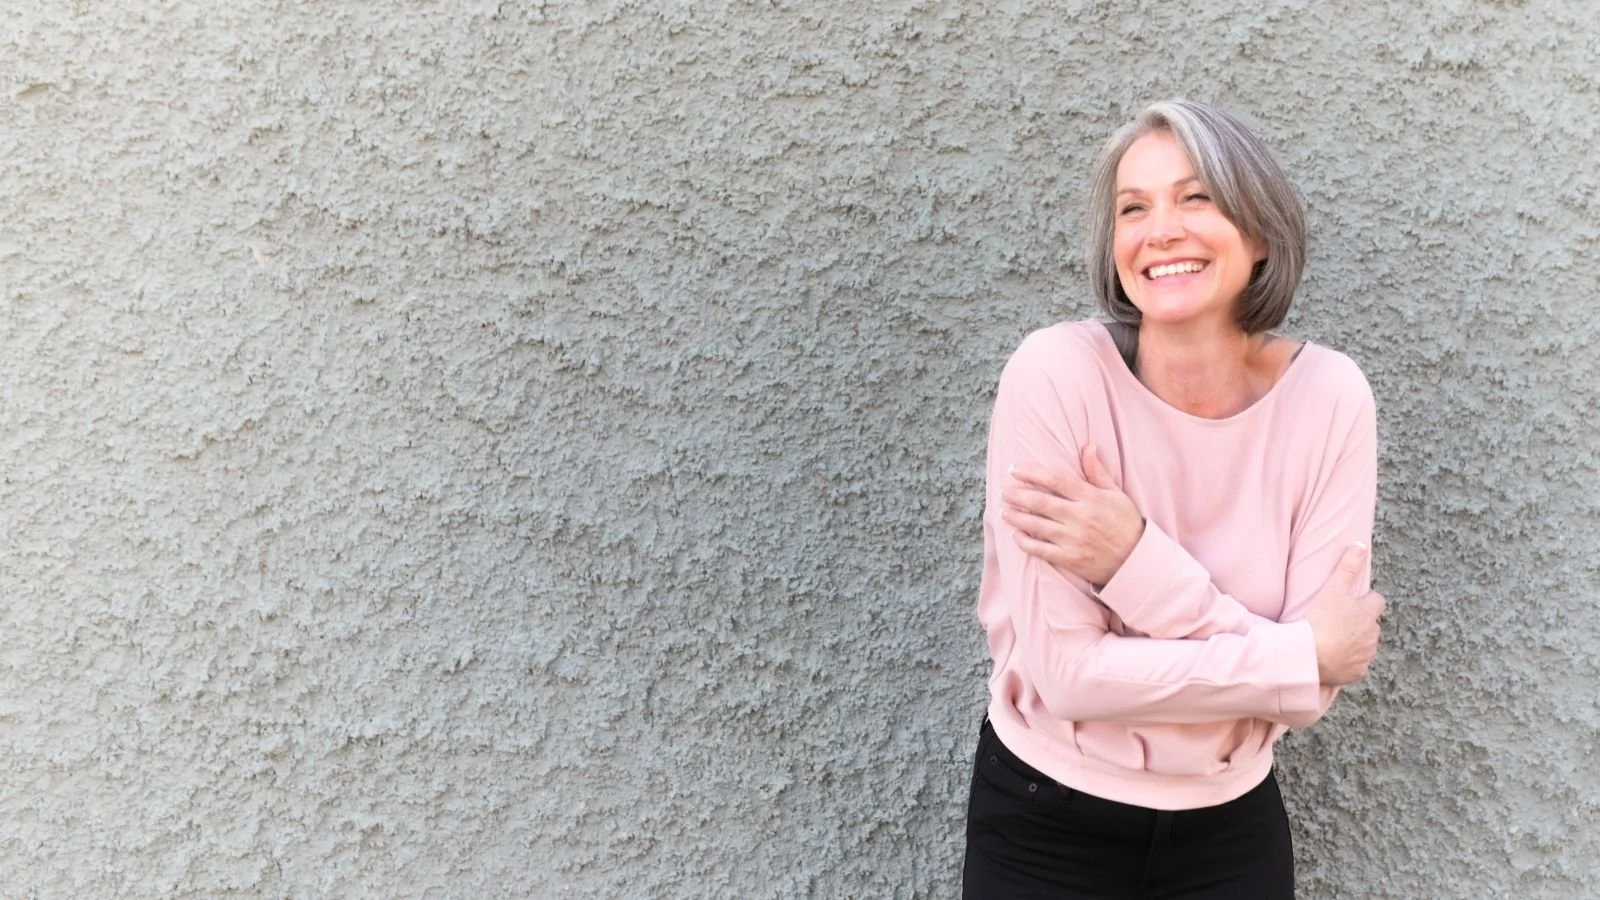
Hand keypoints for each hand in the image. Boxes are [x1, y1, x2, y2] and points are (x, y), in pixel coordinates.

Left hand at [1001, 443, 1144, 586]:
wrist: (1136, 560)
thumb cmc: (1125, 523)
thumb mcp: (1116, 494)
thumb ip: (1097, 471)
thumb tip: (1088, 446)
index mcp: (1091, 498)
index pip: (1056, 479)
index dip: (1031, 472)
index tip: (1014, 468)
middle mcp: (1080, 518)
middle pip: (1040, 502)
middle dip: (1017, 494)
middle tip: (1004, 490)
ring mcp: (1073, 540)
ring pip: (1036, 525)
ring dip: (1016, 517)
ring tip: (1004, 510)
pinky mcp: (1069, 559)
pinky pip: (1040, 550)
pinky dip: (1024, 542)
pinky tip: (1015, 534)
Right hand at [1303, 544, 1385, 686]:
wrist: (1310, 656)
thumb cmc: (1321, 621)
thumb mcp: (1333, 589)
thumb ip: (1348, 567)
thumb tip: (1360, 545)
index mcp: (1369, 613)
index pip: (1377, 601)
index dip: (1365, 601)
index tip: (1350, 603)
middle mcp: (1373, 634)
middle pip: (1371, 624)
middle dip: (1360, 623)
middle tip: (1338, 622)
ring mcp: (1366, 655)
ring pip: (1365, 645)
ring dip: (1355, 642)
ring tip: (1333, 640)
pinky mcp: (1357, 672)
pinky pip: (1356, 665)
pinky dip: (1348, 661)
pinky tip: (1333, 657)